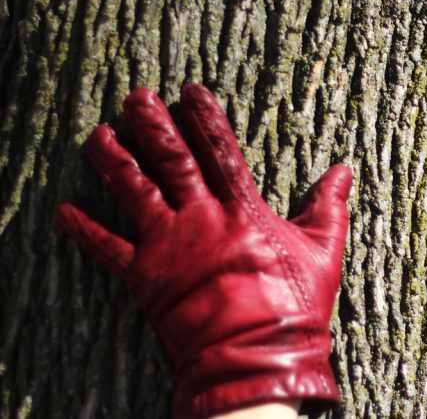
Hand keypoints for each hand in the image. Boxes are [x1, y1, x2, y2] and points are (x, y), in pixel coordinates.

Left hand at [55, 84, 350, 417]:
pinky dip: (84, 229)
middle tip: (136, 97)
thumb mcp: (324, 249)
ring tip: (97, 135)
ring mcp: (169, 245)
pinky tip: (64, 209)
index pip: (220, 151)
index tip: (191, 90)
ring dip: (113, 161)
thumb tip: (343, 171)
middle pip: (171, 160)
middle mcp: (201, 218)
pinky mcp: (145, 277)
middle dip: (152, 126)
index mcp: (242, 209)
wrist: (256, 356)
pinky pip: (107, 249)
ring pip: (133, 192)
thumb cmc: (294, 305)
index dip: (205, 118)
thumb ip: (329, 206)